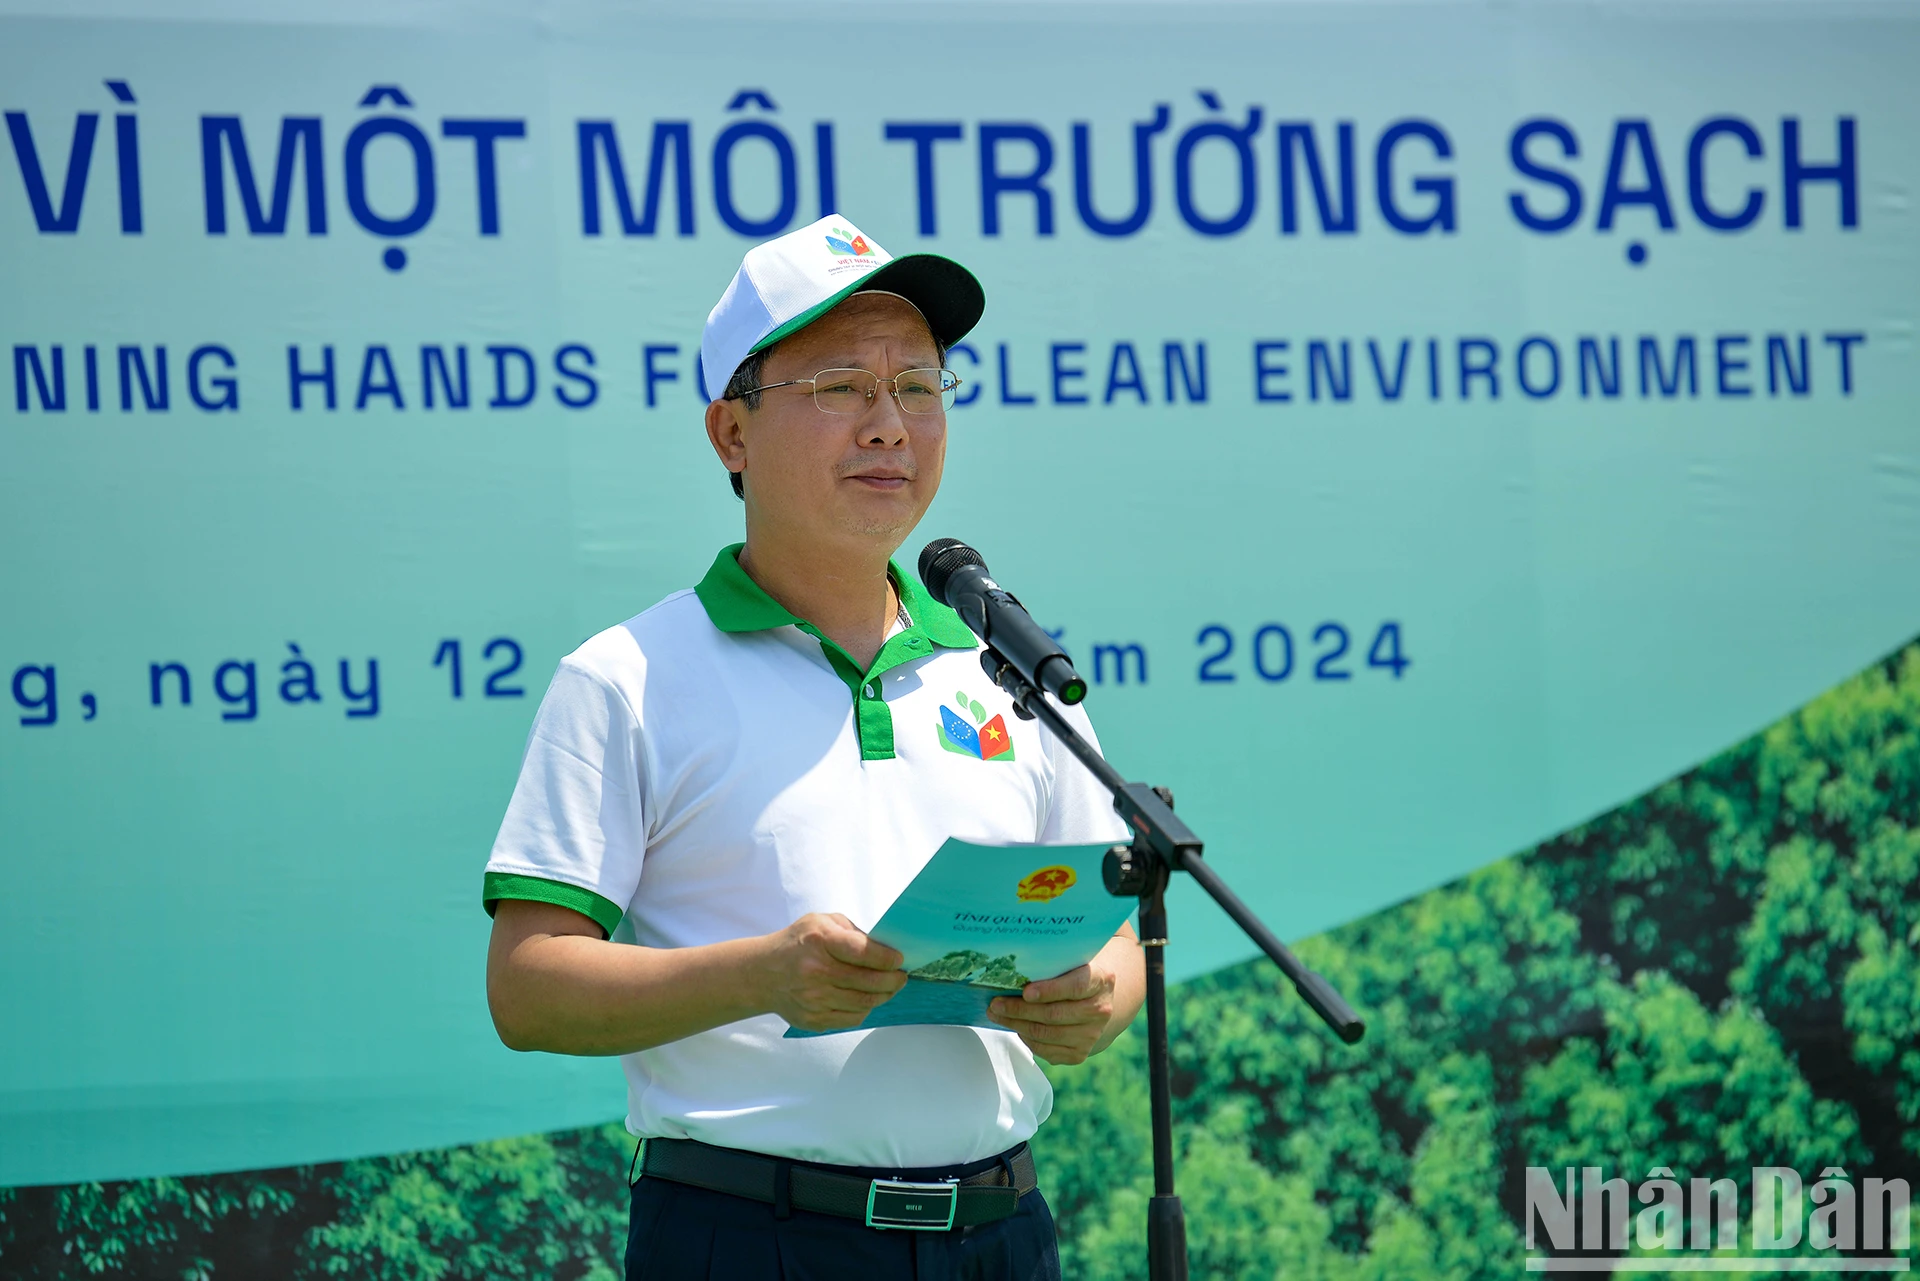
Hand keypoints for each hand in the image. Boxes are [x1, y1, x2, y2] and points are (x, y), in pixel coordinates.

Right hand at [756, 913, 905, 1031]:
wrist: (762, 974)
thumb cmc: (798, 943)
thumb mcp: (821, 922)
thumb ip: (852, 932)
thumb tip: (883, 949)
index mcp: (820, 941)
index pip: (864, 952)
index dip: (887, 958)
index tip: (898, 960)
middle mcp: (816, 971)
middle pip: (869, 982)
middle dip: (893, 980)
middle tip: (901, 976)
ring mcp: (813, 999)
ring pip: (864, 1003)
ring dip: (884, 995)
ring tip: (890, 987)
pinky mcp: (813, 1019)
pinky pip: (852, 1018)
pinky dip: (865, 1009)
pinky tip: (867, 998)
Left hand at [987, 960, 1117, 1065]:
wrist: (1095, 1001)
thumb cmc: (1074, 975)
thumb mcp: (1071, 963)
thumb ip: (1052, 966)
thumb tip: (1012, 971)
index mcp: (1101, 981)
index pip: (1075, 987)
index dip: (1050, 990)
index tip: (1026, 992)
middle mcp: (1100, 1010)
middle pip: (1054, 1014)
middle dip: (1020, 1009)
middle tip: (996, 1004)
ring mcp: (1091, 1035)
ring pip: (1046, 1033)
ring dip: (1017, 1025)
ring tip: (997, 1015)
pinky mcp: (1079, 1054)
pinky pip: (1046, 1050)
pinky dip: (1027, 1039)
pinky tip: (1016, 1027)